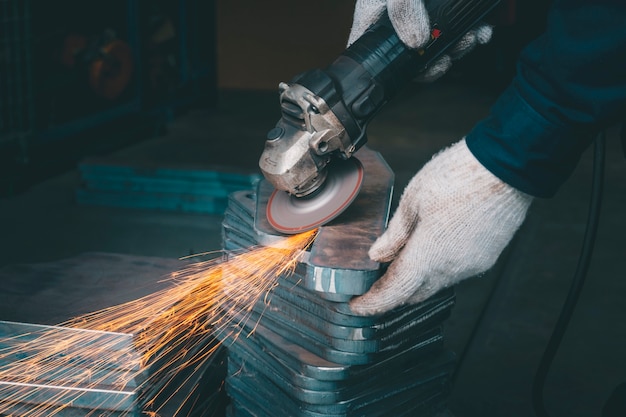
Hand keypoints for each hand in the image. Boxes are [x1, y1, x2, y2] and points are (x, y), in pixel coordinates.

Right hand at [348, 0, 492, 81]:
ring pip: (438, 44)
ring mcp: (421, 18)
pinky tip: (481, 28)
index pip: (370, 54)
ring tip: (475, 36)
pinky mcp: (442, 11)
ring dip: (461, 45)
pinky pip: (456, 30)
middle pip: (413, 55)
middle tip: (457, 50)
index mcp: (374, 18)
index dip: (388, 70)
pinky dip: (472, 32)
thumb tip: (417, 41)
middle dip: (439, 58)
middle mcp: (396, 22)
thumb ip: (403, 9)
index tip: (416, 70)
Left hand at [349, 139, 532, 315]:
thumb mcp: (413, 201)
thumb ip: (394, 234)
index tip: (356, 307)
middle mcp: (451, 270)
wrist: (506, 167)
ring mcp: (471, 266)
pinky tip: (427, 252)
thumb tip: (377, 255)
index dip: (372, 304)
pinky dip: (435, 270)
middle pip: (413, 294)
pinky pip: (453, 274)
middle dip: (391, 293)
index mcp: (428, 257)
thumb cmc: (457, 177)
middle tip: (371, 283)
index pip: (393, 294)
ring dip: (414, 281)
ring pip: (434, 285)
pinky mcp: (485, 258)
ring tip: (396, 263)